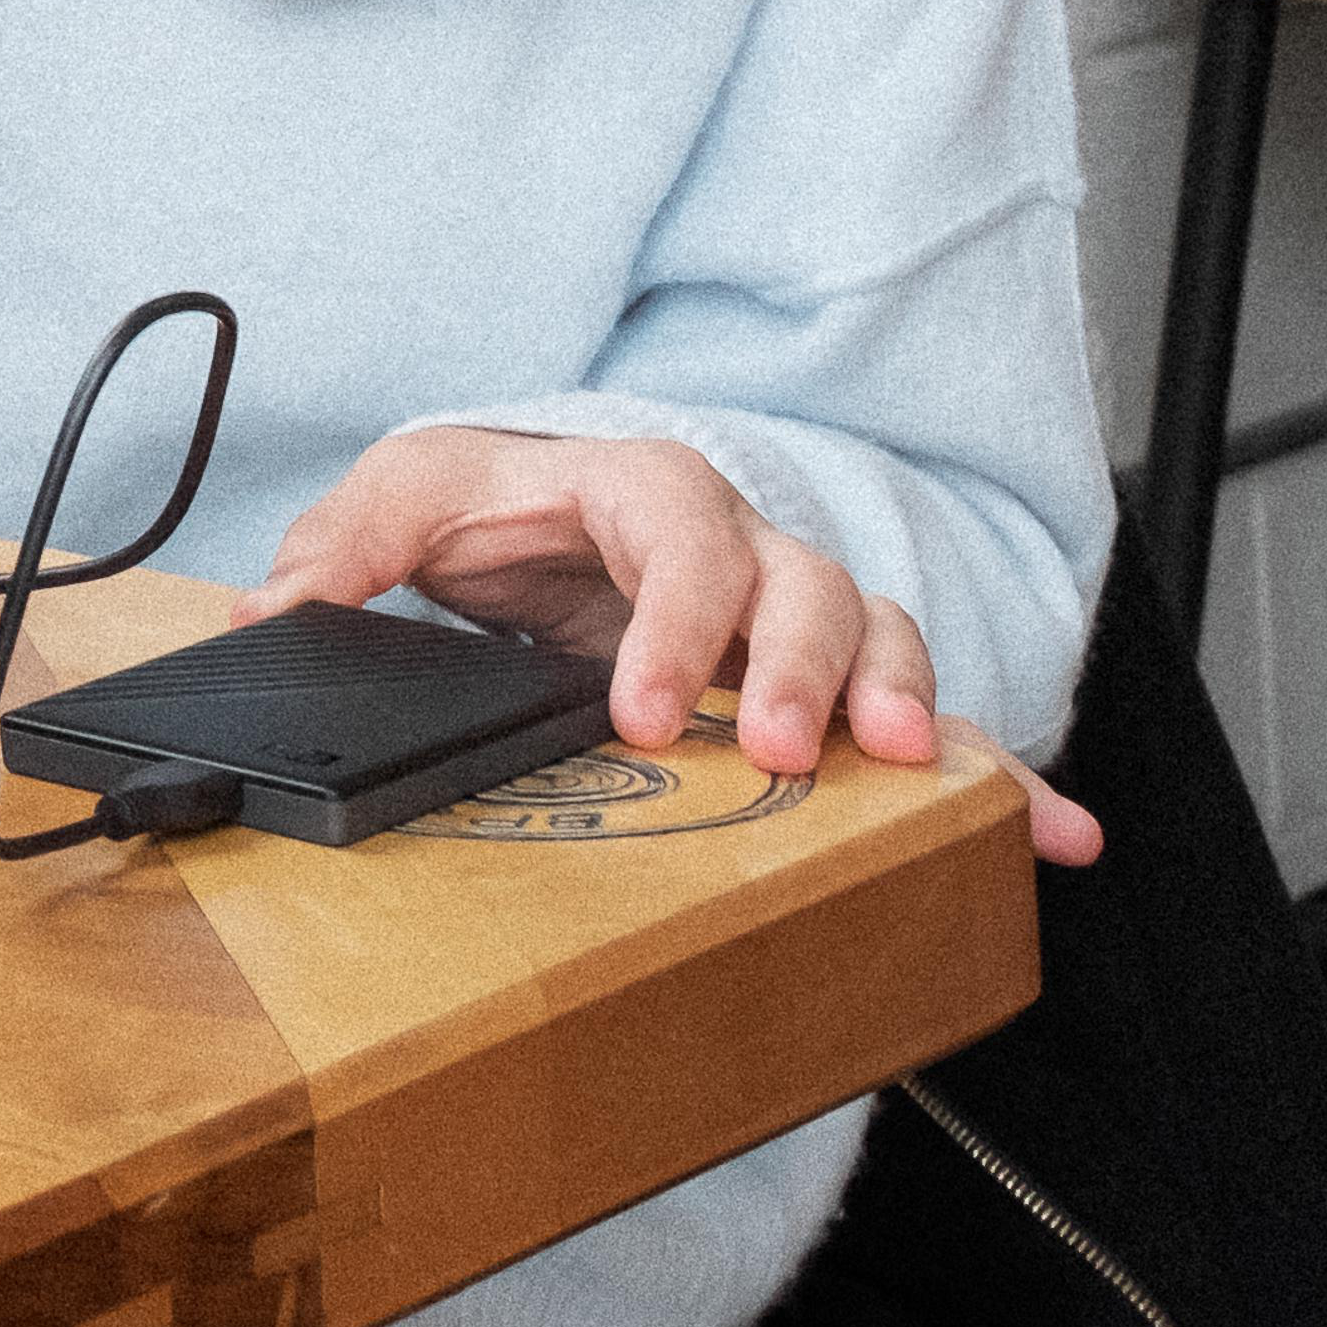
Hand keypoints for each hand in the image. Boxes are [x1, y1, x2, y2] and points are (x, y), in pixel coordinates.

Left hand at [255, 426, 1103, 868]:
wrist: (531, 509)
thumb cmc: (482, 501)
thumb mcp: (403, 497)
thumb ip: (342, 547)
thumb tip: (278, 607)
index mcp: (638, 491)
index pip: (678, 540)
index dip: (674, 623)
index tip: (642, 711)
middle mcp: (736, 547)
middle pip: (806, 587)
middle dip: (806, 670)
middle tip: (786, 752)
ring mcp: (790, 615)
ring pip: (880, 638)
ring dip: (909, 704)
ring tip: (913, 776)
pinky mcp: (822, 682)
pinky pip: (929, 719)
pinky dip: (999, 775)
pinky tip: (1048, 834)